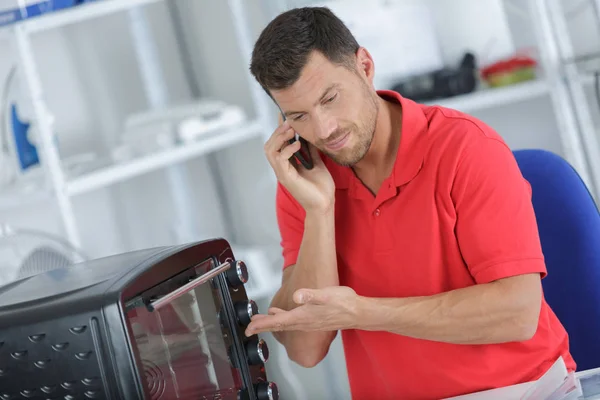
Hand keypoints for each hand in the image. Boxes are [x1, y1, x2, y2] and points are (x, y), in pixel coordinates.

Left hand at [245, 286, 359, 335]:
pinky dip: (282, 318)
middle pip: (278, 326)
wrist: (358, 313)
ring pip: (285, 324)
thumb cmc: (344, 303)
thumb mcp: (327, 295)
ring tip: (260, 320)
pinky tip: (280, 312)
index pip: (278, 322)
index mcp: (303, 316)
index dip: (262, 324)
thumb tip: (296, 296)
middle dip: (263, 325)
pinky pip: (292, 321)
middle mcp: (303, 322)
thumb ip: (311, 296)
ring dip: (271, 322)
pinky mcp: (313, 320)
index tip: (249, 328)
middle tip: (249, 327)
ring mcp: (308, 322)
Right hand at [264, 120, 334, 212]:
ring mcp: (282, 173)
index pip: (277, 143)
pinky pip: (279, 159)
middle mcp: (281, 168)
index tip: (284, 116)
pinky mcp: (286, 177)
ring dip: (280, 137)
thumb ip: (310, 150)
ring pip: (270, 150)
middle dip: (278, 131)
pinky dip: (287, 149)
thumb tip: (309, 135)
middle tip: (290, 123)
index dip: (279, 129)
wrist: (325, 204)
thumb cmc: (321, 187)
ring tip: (292, 130)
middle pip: (269, 145)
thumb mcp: (316, 163)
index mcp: (287, 164)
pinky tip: (298, 145)